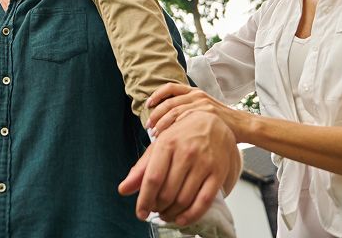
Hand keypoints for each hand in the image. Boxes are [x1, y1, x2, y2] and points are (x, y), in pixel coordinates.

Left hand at [118, 109, 237, 225]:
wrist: (213, 122)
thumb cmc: (182, 136)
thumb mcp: (159, 146)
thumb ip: (141, 169)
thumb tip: (123, 190)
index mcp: (168, 143)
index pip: (153, 178)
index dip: (144, 200)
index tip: (140, 213)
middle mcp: (186, 152)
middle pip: (167, 192)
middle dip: (158, 207)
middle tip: (155, 209)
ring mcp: (204, 163)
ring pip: (184, 199)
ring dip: (172, 213)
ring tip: (166, 213)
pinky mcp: (218, 172)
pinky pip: (203, 201)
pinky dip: (190, 215)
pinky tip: (181, 218)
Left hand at [147, 82, 250, 142]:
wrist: (243, 125)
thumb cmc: (222, 122)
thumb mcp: (205, 109)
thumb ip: (189, 110)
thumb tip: (168, 120)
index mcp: (195, 92)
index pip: (171, 87)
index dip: (157, 95)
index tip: (148, 105)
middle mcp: (198, 96)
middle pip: (169, 101)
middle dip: (156, 114)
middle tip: (148, 126)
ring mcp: (202, 105)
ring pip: (174, 111)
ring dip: (162, 123)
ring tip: (155, 134)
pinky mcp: (207, 114)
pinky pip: (185, 120)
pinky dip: (174, 128)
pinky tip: (169, 137)